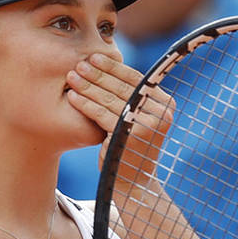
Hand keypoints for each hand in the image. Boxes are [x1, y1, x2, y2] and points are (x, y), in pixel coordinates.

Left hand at [66, 53, 174, 191]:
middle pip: (123, 88)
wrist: (133, 181)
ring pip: (110, 100)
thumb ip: (132, 96)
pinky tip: (72, 97)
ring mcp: (147, 125)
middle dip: (98, 74)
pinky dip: (85, 104)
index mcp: (166, 104)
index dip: (114, 67)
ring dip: (88, 86)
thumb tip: (108, 64)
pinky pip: (102, 115)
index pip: (136, 79)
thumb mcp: (137, 118)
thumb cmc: (130, 146)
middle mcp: (161, 113)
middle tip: (79, 64)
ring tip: (71, 77)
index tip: (94, 57)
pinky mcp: (129, 136)